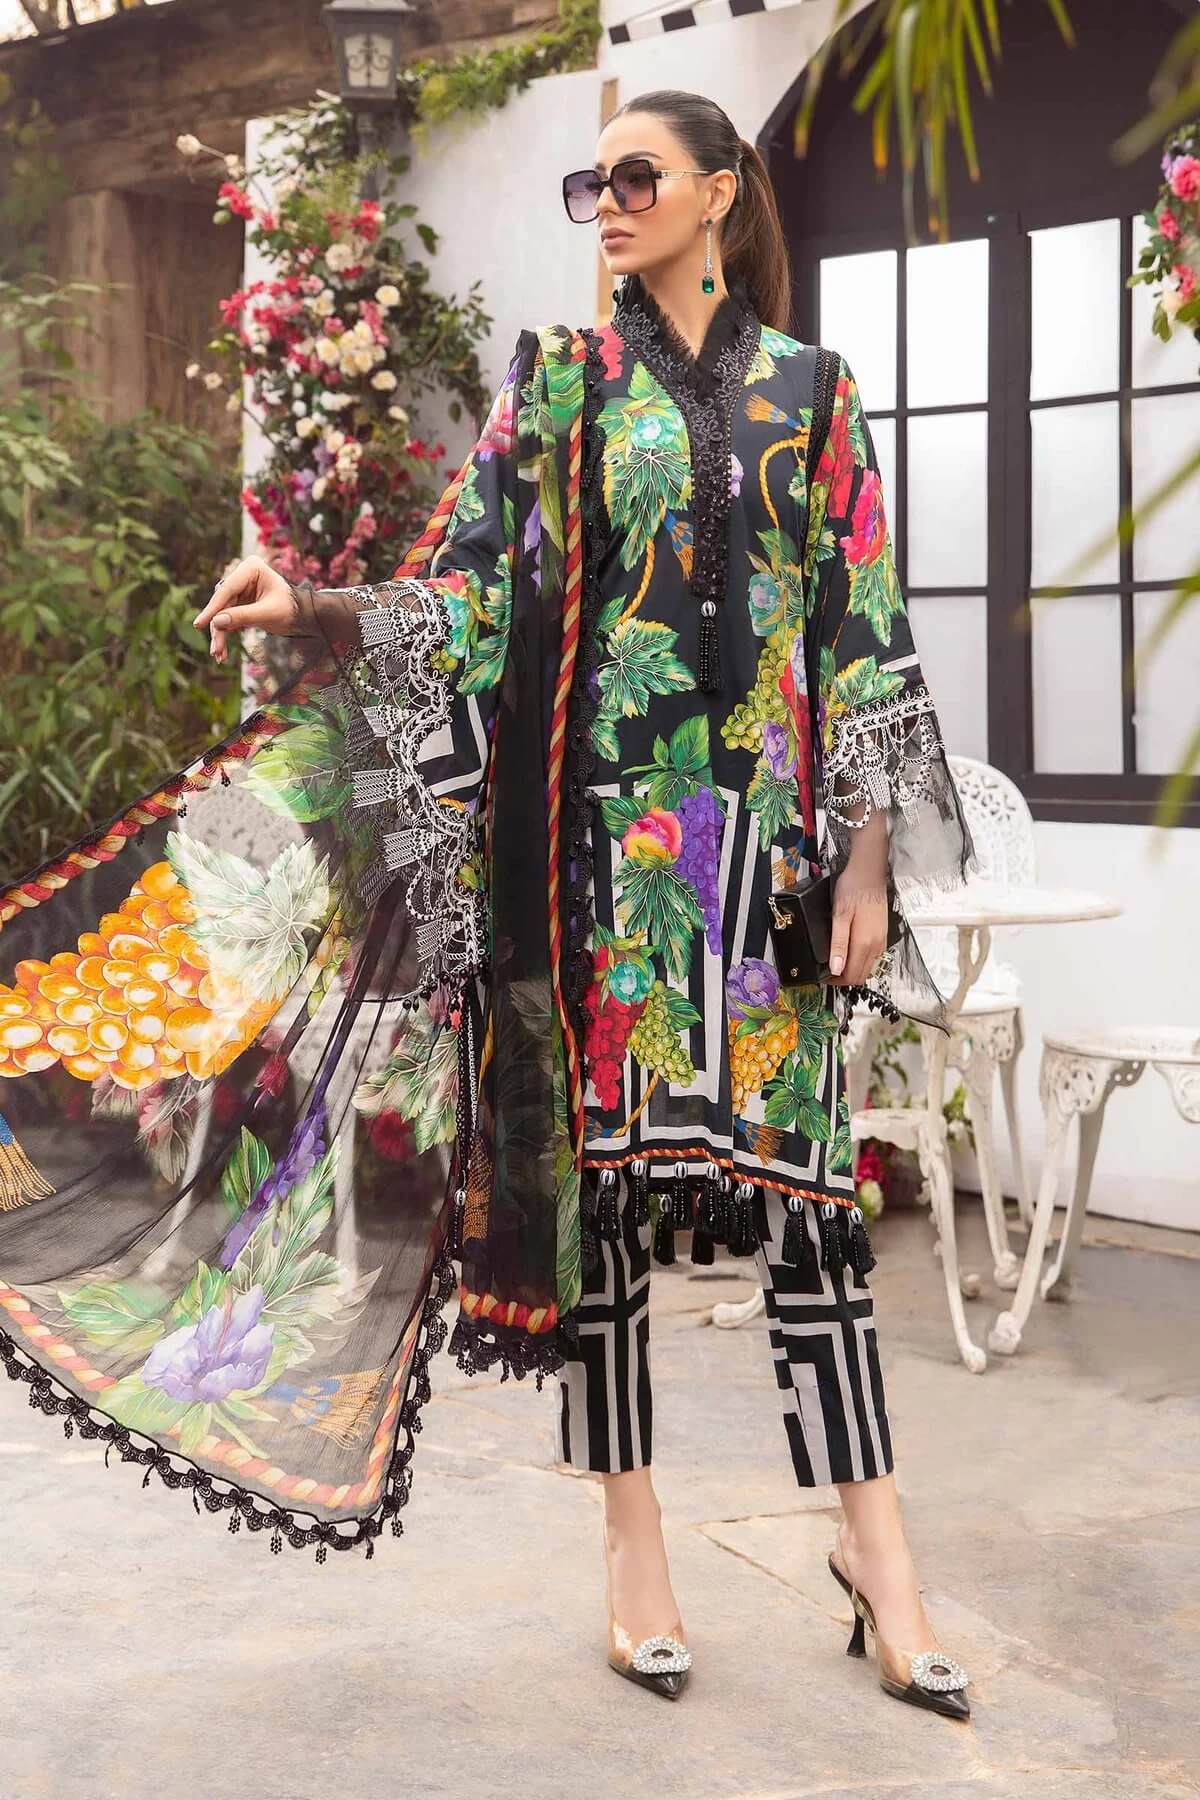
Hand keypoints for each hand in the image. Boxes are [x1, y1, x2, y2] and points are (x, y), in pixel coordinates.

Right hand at [192, 557, 314, 662]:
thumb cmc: (292, 610)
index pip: (227, 590)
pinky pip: (227, 618)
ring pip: (222, 613)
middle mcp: (242, 575)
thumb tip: (216, 622)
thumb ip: (243, 616)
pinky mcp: (239, 602)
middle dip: (218, 628)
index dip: (213, 609)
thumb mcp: (269, 614)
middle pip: (222, 603)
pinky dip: (225, 634)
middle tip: (215, 650)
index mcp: (251, 568)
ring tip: (219, 655)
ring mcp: (240, 589)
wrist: (304, 616)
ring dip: (220, 634)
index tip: (199, 624)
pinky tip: (222, 651)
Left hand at [828, 879, 887, 984]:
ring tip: (836, 962)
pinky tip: (849, 953)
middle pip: (861, 976)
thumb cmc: (852, 889)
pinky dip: (860, 962)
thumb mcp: (839, 916)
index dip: (835, 981)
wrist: (869, 873)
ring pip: (868, 969)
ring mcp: (881, 941)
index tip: (823, 976)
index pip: (851, 976)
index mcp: (864, 943)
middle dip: (843, 978)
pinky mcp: (882, 936)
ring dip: (852, 971)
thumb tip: (836, 969)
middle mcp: (876, 946)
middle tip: (827, 971)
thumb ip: (838, 944)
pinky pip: (873, 958)